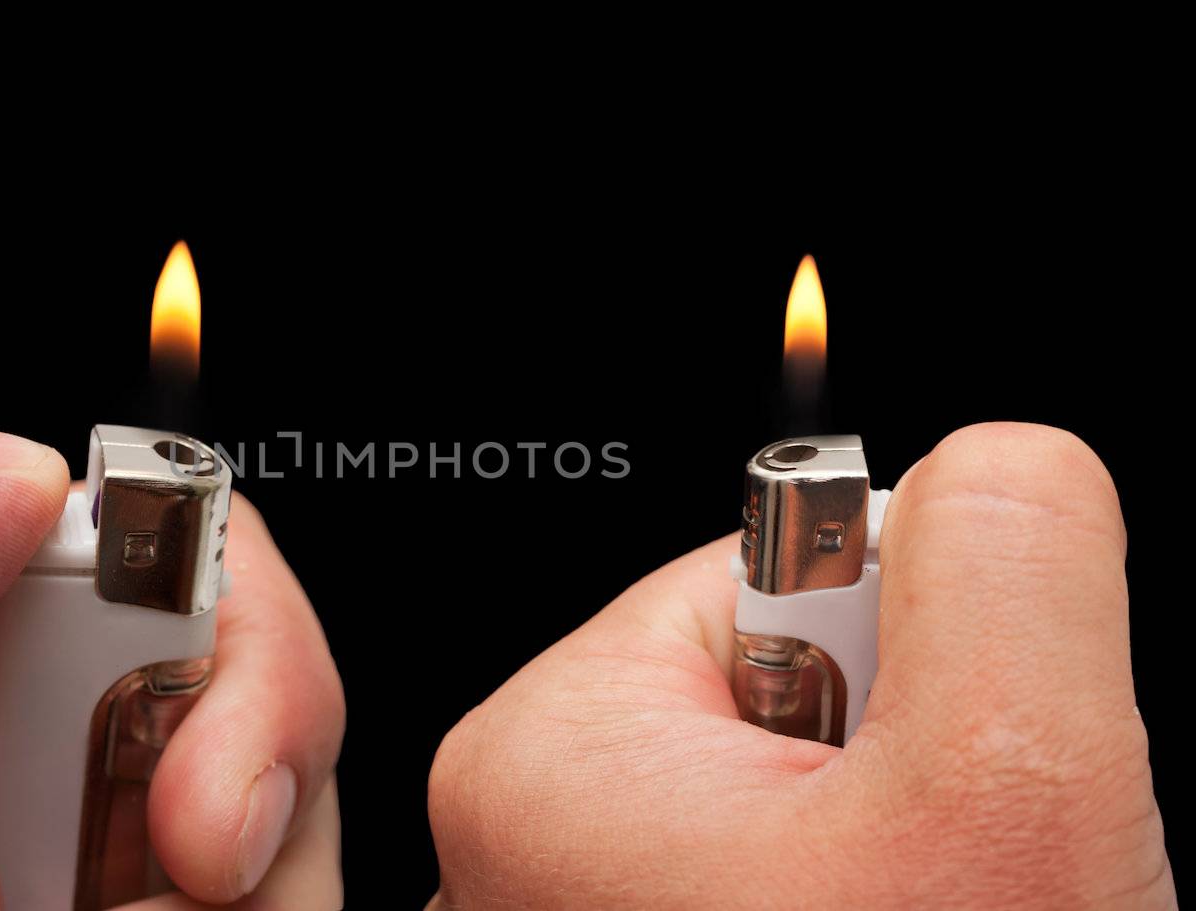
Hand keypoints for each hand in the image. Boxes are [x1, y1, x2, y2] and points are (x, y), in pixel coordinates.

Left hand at [427, 423, 1171, 908]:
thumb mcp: (1012, 784)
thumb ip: (1006, 563)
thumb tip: (995, 462)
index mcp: (550, 757)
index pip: (755, 575)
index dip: (894, 645)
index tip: (930, 764)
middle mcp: (523, 847)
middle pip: (772, 698)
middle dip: (890, 772)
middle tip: (933, 886)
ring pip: (789, 809)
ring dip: (888, 855)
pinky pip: (772, 879)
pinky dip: (858, 899)